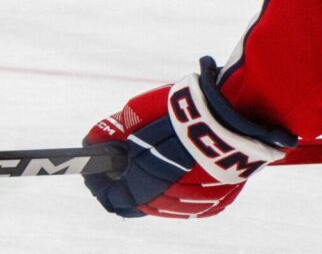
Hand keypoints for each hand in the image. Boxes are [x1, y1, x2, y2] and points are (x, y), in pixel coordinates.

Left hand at [82, 57, 292, 218]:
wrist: (228, 119)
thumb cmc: (178, 115)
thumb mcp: (135, 115)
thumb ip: (112, 131)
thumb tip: (93, 139)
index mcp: (139, 188)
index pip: (109, 197)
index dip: (99, 182)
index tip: (97, 169)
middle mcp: (164, 204)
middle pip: (137, 203)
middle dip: (128, 183)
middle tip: (127, 163)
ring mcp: (194, 206)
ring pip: (167, 202)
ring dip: (158, 185)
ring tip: (159, 160)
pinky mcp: (218, 201)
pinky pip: (195, 200)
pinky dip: (186, 186)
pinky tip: (185, 167)